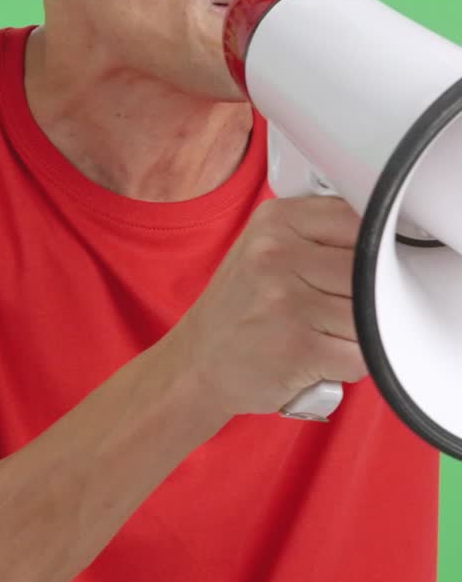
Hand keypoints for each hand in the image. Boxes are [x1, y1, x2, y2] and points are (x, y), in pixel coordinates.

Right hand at [171, 196, 369, 417]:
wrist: (197, 362)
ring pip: (369, 312)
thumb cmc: (240, 306)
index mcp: (276, 220)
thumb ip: (316, 233)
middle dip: (368, 294)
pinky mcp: (299, 348)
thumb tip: (383, 235)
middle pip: (368, 269)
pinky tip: (326, 357)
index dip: (374, 247)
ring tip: (330, 332)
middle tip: (342, 307)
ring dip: (361, 331)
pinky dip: (352, 362)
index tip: (370, 263)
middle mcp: (278, 254)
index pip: (358, 219)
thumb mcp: (265, 248)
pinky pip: (360, 354)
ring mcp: (288, 301)